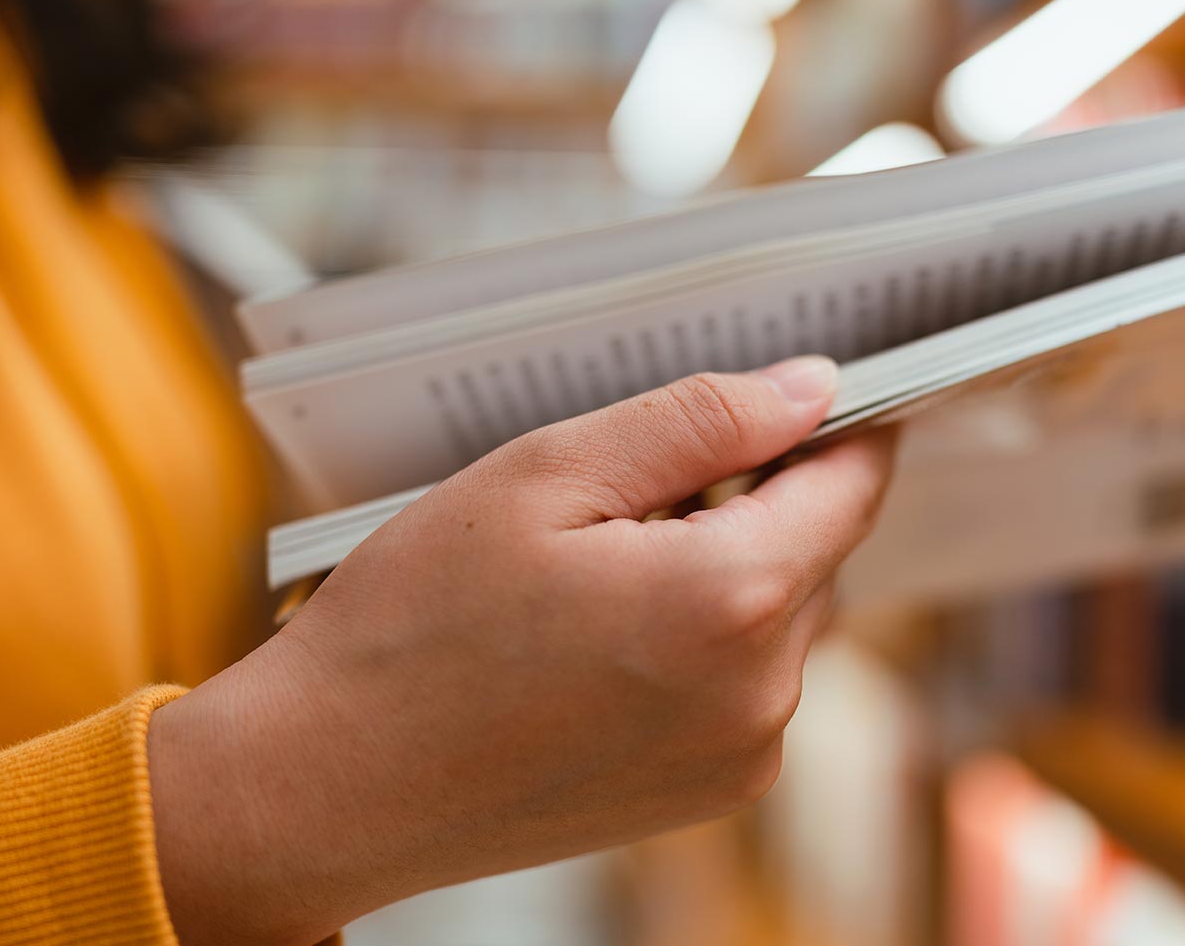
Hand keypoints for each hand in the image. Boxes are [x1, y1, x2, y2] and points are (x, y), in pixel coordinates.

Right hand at [149, 357, 897, 944]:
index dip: (831, 424)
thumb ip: (697, 422)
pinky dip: (699, 643)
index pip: (852, 482)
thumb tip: (811, 389)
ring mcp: (740, 757)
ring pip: (782, 618)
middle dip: (752, 501)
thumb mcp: (544, 477)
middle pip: (817, 550)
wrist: (331, 787)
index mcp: (733, 599)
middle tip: (625, 489)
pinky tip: (596, 638)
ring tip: (593, 572)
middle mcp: (762, 693)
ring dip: (722, 573)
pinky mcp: (707, 796)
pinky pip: (745, 685)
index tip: (790, 394)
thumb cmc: (416, 624)